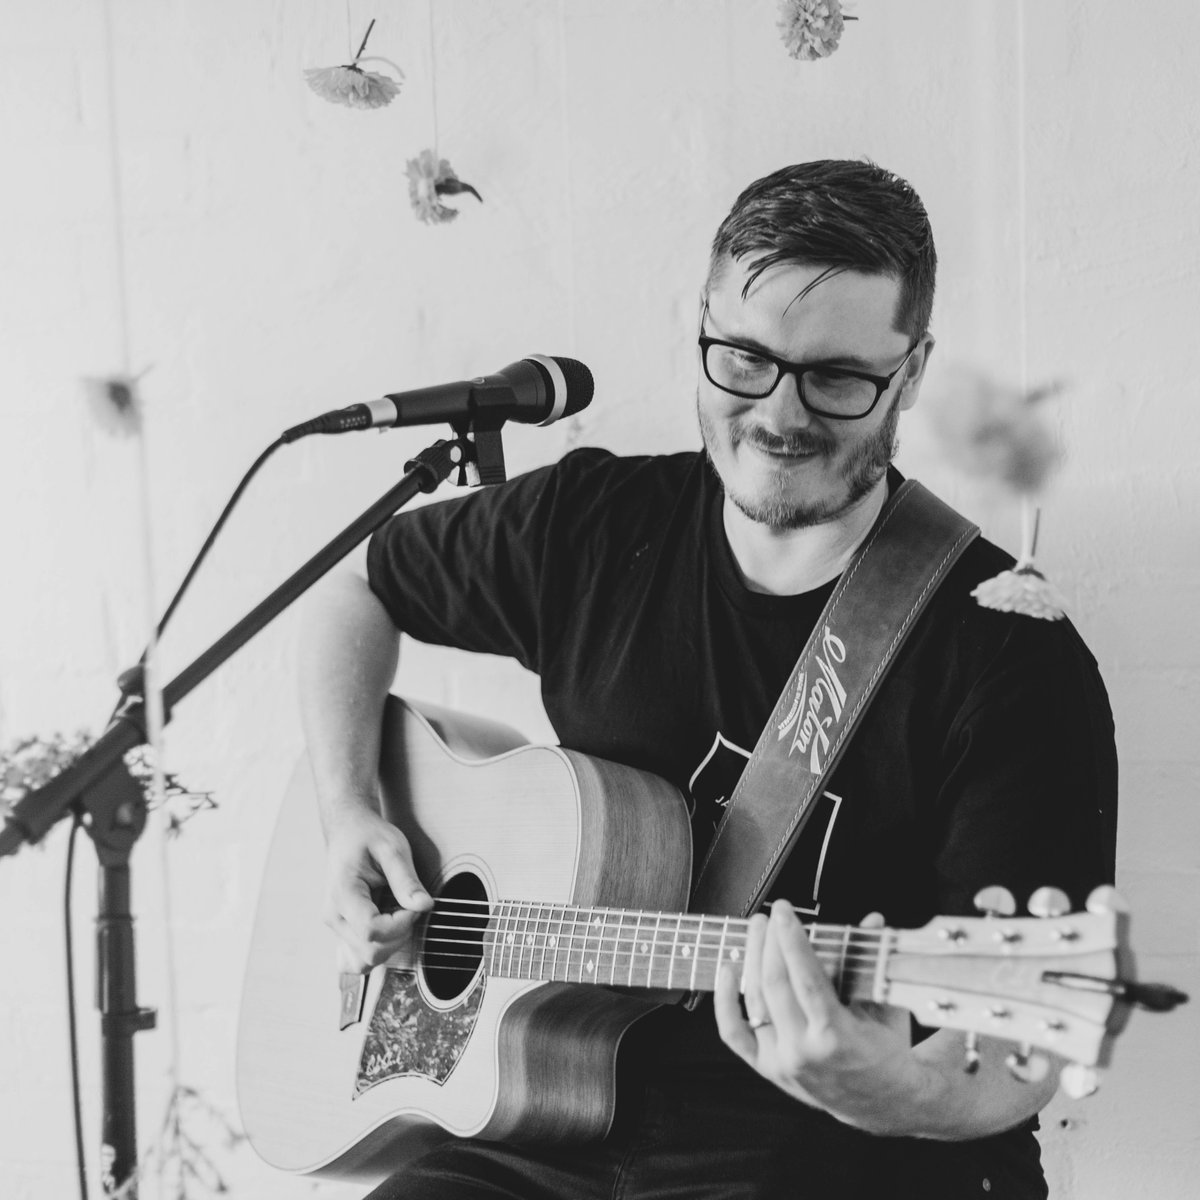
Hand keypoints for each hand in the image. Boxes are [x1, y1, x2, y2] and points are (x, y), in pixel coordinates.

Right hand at [323, 804, 433, 971]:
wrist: (348, 831)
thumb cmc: (368, 836)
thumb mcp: (393, 848)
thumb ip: (407, 880)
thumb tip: (424, 906)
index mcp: (343, 894)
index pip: (372, 931)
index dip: (401, 923)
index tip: (414, 903)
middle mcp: (334, 916)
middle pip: (370, 952)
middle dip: (400, 934)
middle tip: (409, 905)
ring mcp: (336, 926)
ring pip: (365, 961)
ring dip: (391, 944)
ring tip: (397, 913)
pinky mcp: (342, 931)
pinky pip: (358, 958)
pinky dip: (378, 948)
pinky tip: (388, 925)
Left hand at [714, 900, 933, 1133]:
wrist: (883, 1105)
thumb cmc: (887, 1053)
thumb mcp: (886, 1007)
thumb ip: (873, 962)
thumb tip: (873, 920)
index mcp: (836, 1036)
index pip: (806, 978)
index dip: (792, 940)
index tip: (785, 911)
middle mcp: (803, 1051)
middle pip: (775, 984)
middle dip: (769, 942)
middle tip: (772, 916)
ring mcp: (782, 1062)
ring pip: (756, 1000)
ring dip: (752, 958)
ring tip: (757, 930)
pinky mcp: (768, 1068)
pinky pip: (734, 1033)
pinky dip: (725, 1000)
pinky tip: (728, 969)